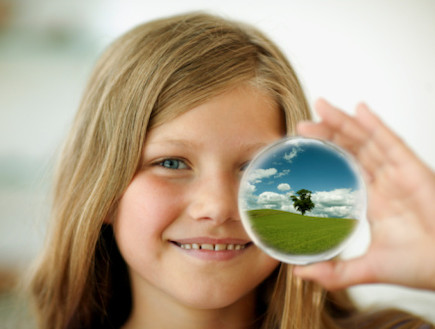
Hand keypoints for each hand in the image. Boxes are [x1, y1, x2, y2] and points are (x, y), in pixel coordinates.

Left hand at [293, 99, 434, 290]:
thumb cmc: (421, 266)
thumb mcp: (368, 268)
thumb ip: (334, 272)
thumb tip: (300, 273)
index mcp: (372, 199)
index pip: (343, 168)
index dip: (324, 155)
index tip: (301, 148)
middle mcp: (383, 182)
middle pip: (351, 149)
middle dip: (327, 133)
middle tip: (302, 123)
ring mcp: (398, 173)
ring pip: (366, 140)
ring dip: (343, 122)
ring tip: (321, 108)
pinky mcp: (413, 169)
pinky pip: (391, 142)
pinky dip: (375, 124)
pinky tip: (359, 109)